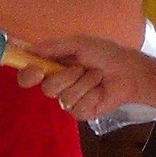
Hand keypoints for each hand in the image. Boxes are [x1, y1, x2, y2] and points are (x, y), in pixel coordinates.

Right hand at [26, 34, 153, 119]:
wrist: (128, 71)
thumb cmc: (105, 54)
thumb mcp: (79, 43)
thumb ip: (53, 47)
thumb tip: (29, 48)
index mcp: (53, 68)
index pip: (28, 76)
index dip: (28, 75)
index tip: (37, 71)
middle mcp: (57, 85)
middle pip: (47, 88)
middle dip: (67, 76)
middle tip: (82, 68)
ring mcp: (69, 101)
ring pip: (65, 98)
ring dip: (84, 84)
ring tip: (97, 77)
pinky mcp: (81, 113)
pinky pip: (78, 107)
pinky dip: (92, 95)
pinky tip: (100, 91)